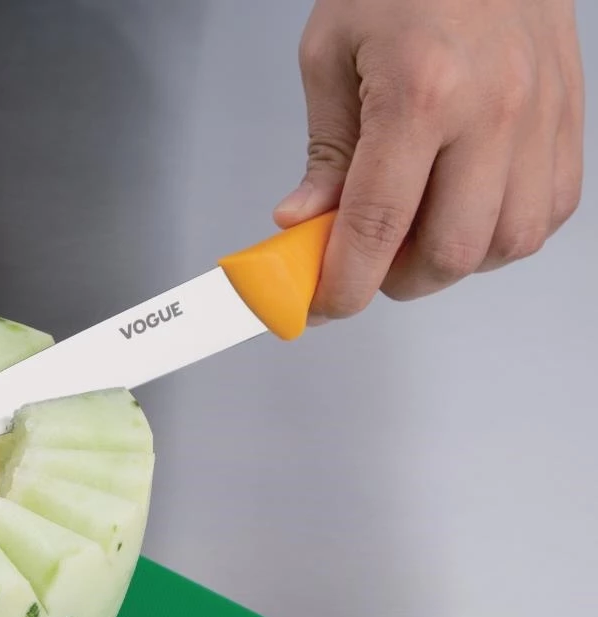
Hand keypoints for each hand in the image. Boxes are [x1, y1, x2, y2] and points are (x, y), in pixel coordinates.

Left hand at [275, 0, 584, 319]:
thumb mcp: (331, 54)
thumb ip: (326, 153)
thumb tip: (303, 225)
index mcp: (421, 92)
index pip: (377, 227)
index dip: (344, 287)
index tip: (321, 306)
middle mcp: (493, 109)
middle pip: (450, 253)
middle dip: (396, 281)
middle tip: (366, 263)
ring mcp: (542, 114)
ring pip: (506, 245)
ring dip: (451, 263)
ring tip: (415, 234)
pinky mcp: (570, 116)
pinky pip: (547, 214)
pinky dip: (502, 236)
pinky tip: (465, 213)